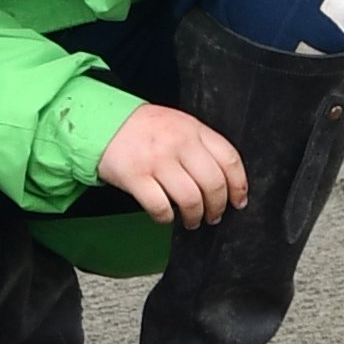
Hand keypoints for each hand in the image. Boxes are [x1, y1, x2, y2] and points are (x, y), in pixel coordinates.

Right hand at [97, 101, 248, 227]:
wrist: (104, 122)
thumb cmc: (145, 129)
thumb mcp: (180, 125)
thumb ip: (201, 145)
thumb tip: (226, 181)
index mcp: (193, 129)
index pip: (229, 159)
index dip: (239, 185)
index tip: (238, 201)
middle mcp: (178, 143)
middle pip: (213, 183)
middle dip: (218, 207)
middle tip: (214, 216)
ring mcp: (156, 160)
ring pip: (190, 198)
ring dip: (195, 216)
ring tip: (193, 221)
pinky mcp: (135, 176)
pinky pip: (160, 206)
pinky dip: (167, 218)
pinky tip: (166, 216)